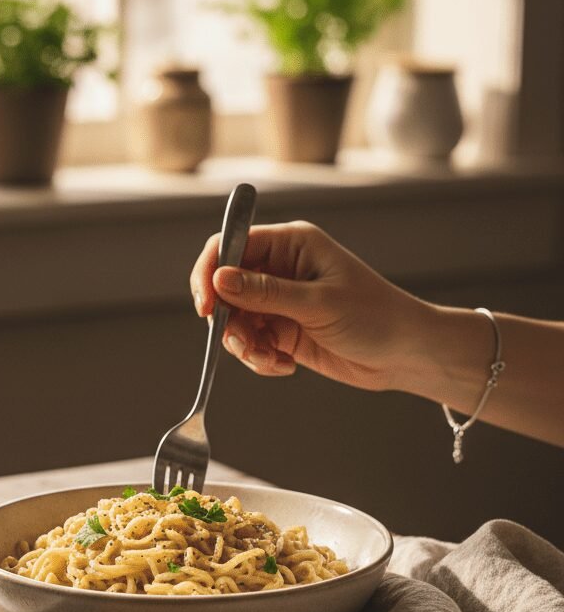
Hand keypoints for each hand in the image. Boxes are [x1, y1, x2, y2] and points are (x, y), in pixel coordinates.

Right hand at [189, 221, 429, 391]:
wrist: (405, 355)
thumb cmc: (376, 316)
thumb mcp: (318, 303)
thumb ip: (266, 292)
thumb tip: (219, 279)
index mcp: (290, 245)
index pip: (230, 246)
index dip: (210, 272)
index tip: (206, 307)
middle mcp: (279, 269)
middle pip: (224, 287)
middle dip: (227, 319)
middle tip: (243, 343)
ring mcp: (278, 301)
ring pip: (233, 320)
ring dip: (244, 345)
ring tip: (270, 359)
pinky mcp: (280, 331)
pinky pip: (249, 344)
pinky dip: (258, 359)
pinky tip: (284, 366)